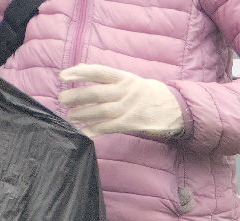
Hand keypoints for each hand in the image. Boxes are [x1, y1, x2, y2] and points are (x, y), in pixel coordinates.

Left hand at [58, 64, 183, 138]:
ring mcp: (129, 108)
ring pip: (99, 111)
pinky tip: (83, 131)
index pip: (98, 72)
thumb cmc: (150, 94)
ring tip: (70, 116)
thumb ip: (108, 77)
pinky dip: (94, 130)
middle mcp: (126, 92)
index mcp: (125, 78)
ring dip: (82, 114)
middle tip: (62, 99)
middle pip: (95, 93)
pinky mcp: (132, 123)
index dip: (79, 73)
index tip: (62, 76)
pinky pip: (108, 127)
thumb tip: (81, 70)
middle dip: (75, 96)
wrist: (177, 109)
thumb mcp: (132, 80)